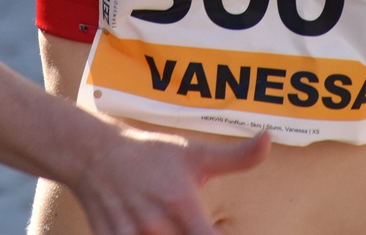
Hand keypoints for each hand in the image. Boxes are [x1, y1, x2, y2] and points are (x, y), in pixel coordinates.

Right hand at [70, 125, 269, 234]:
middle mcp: (156, 226)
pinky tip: (148, 229)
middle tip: (191, 225)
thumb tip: (270, 139)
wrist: (95, 154)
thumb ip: (236, 157)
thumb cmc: (150, 154)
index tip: (220, 232)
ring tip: (172, 225)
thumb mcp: (194, 154)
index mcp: (182, 206)